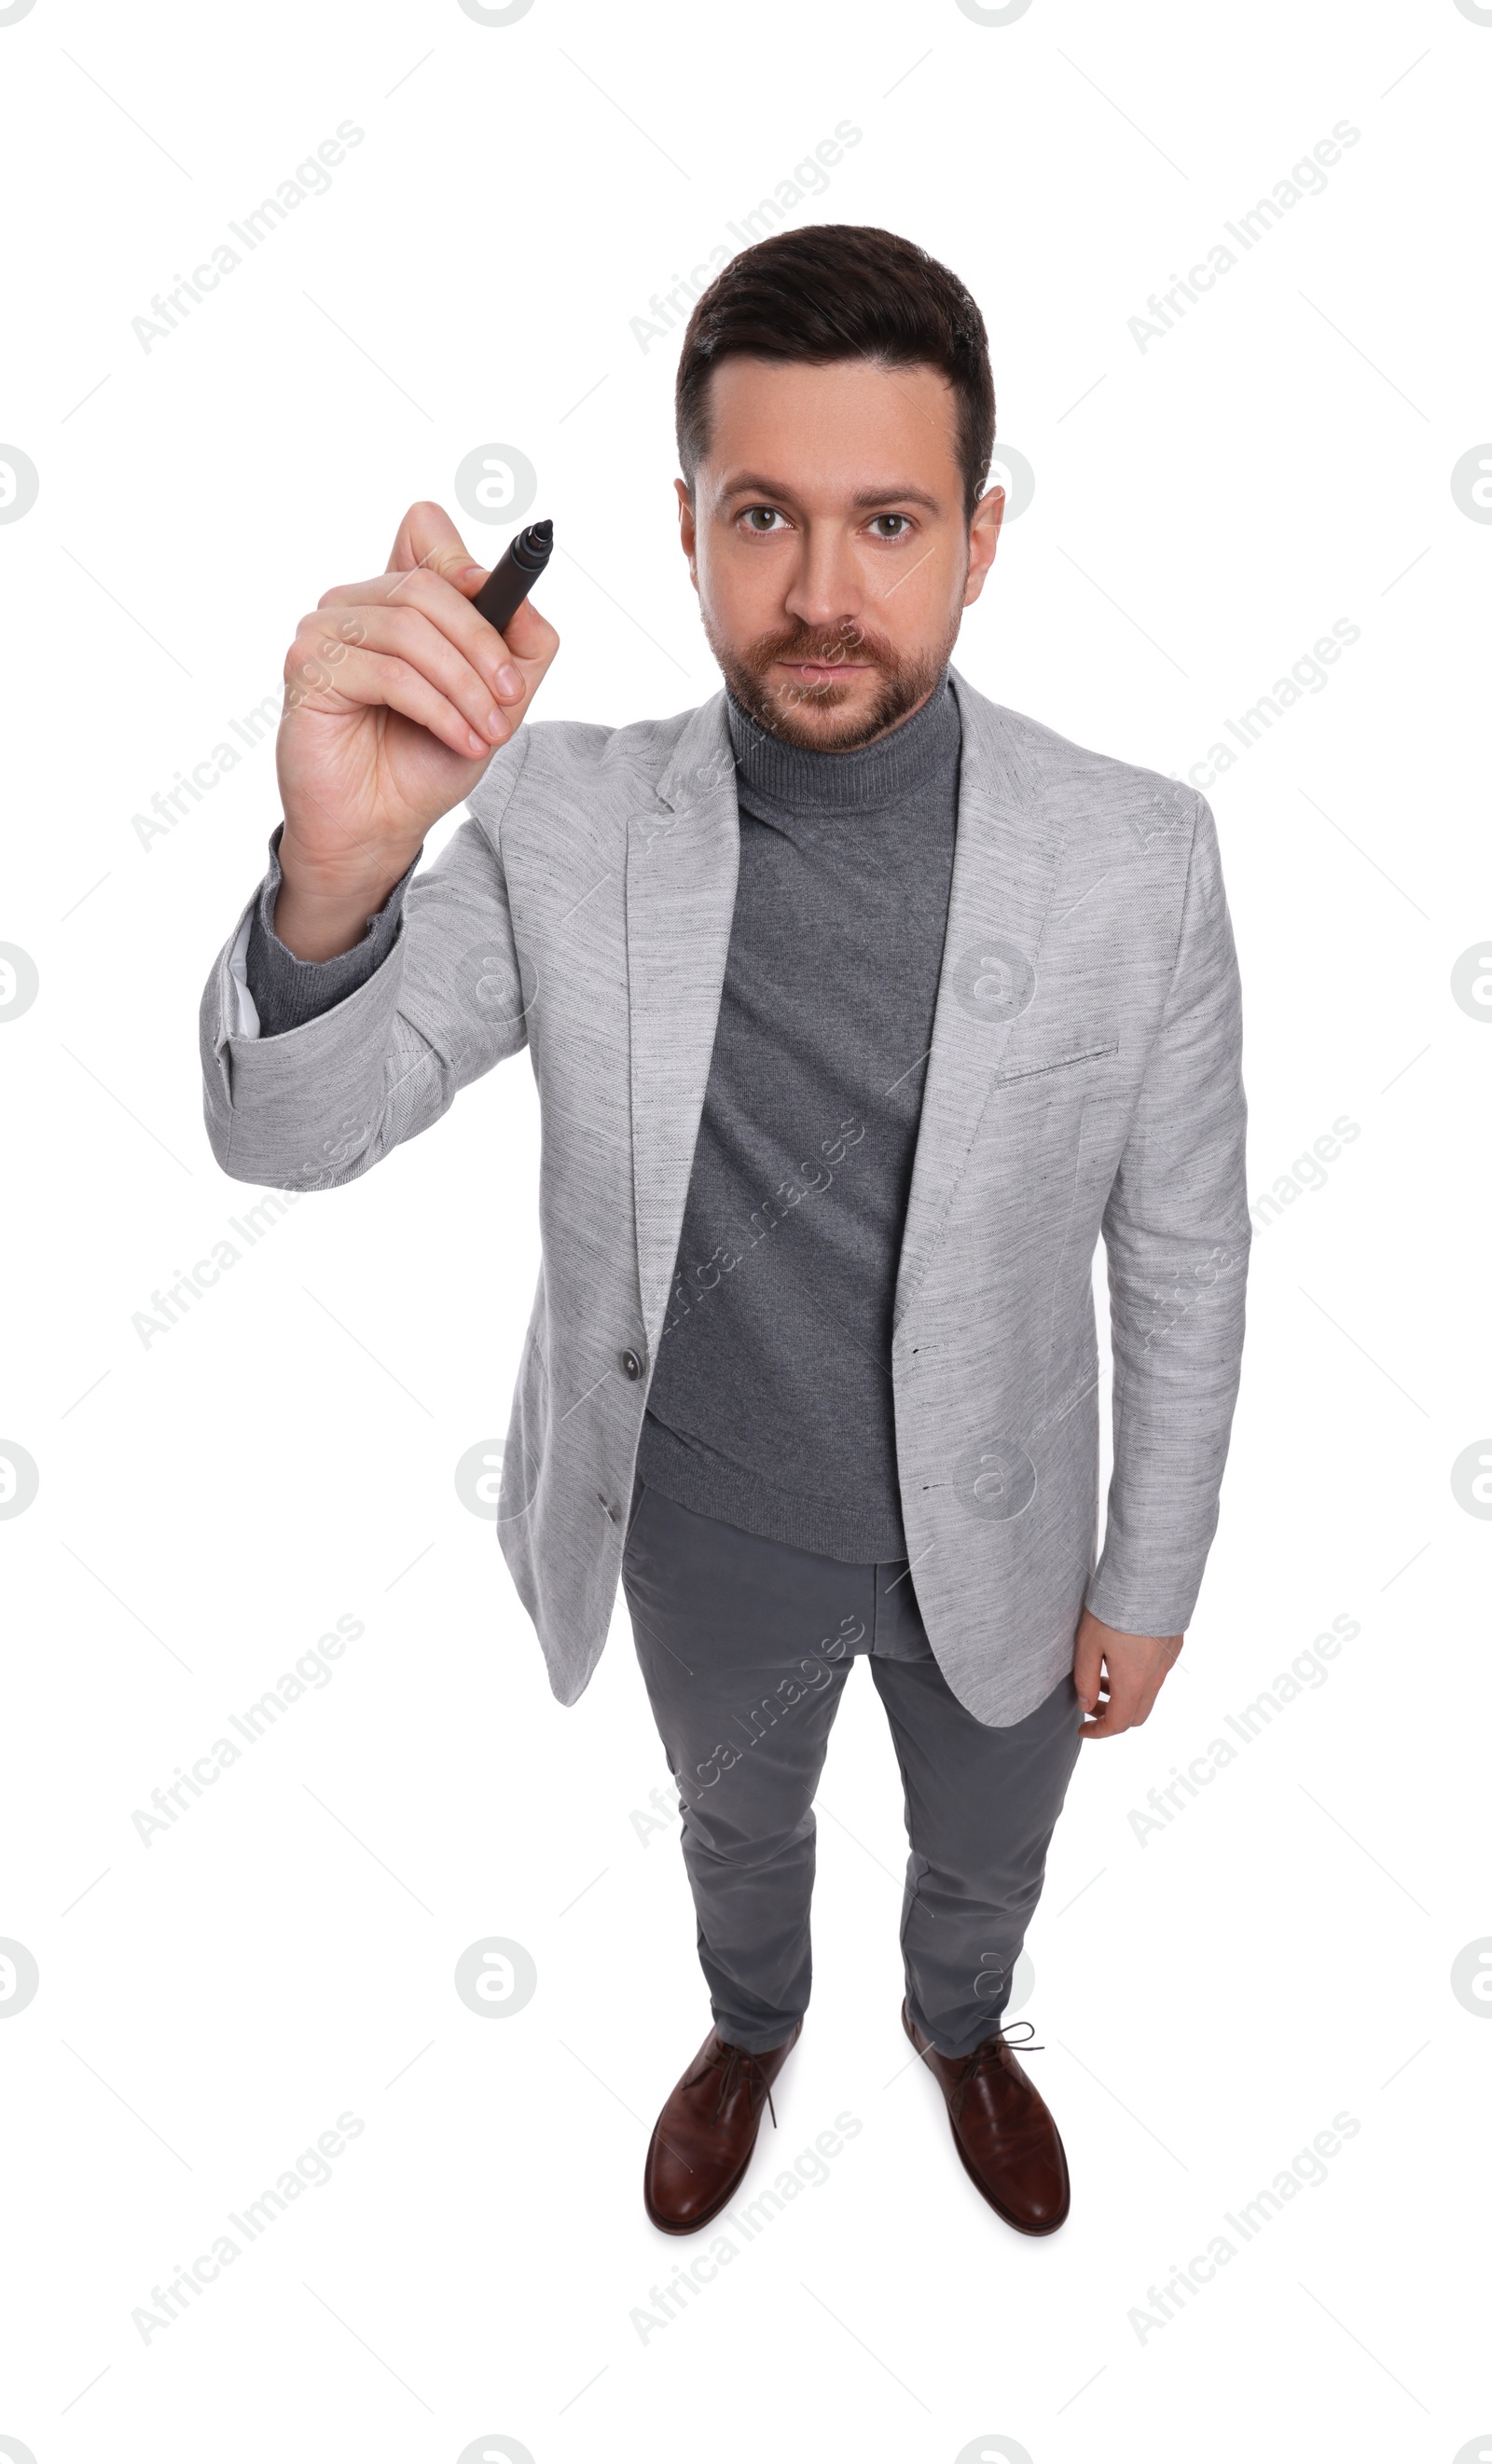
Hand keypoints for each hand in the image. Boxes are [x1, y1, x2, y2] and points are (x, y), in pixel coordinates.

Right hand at [273, 500, 559, 957]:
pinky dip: (438, 709)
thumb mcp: (496, 700)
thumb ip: (520, 643)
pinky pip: (389, 672)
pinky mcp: (309, 668)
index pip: (423, 530)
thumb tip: (522, 596)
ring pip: (411, 630)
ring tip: (488, 733)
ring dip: (465, 686)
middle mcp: (354, 604)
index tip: (497, 597)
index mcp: (395, 599)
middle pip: (428, 585)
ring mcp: (325, 631)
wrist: (378, 827)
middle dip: (483, 646)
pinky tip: (459, 740)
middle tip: (511, 699)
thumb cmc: (426, 761)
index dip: (462, 557)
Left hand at [1072, 1610, 1182, 1737]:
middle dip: (1112, 1716)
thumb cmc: (1115, 1608)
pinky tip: (1120, 1656)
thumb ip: (1085, 1679)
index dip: (1098, 1732)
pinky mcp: (1173, 1647)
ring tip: (1101, 1675)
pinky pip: (1156, 1675)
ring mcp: (1167, 1662)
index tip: (1082, 1729)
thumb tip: (1085, 1704)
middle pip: (1137, 1715)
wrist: (1150, 1578)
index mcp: (1133, 1682)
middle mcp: (1155, 1677)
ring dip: (1124, 1695)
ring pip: (1148, 1694)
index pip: (1118, 1723)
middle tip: (1092, 1702)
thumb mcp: (1088, 1644)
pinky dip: (1137, 1679)